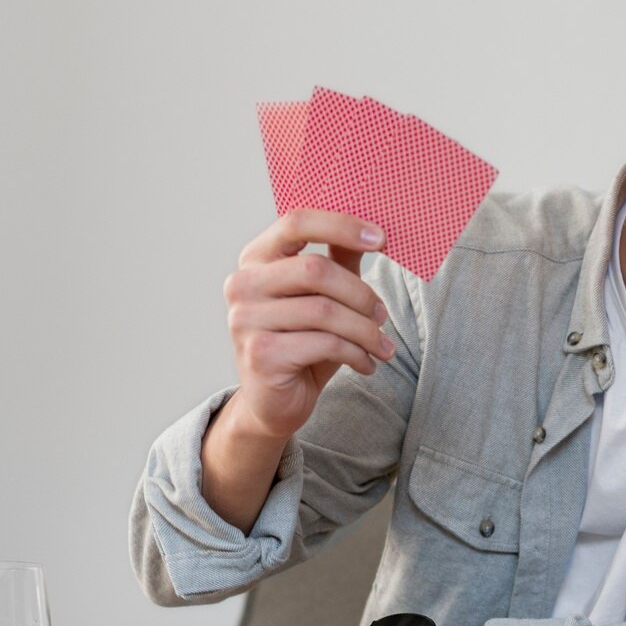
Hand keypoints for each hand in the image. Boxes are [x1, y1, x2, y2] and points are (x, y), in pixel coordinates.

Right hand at [221, 209, 394, 440]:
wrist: (275, 402)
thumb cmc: (303, 342)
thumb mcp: (324, 296)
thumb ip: (340, 260)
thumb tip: (374, 229)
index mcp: (256, 258)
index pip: (296, 222)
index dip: (341, 225)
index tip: (382, 239)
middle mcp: (242, 284)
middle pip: (316, 270)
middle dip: (361, 293)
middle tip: (382, 314)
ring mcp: (245, 320)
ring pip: (325, 310)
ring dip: (365, 330)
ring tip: (381, 345)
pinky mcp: (260, 354)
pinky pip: (324, 343)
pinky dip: (356, 354)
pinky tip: (366, 364)